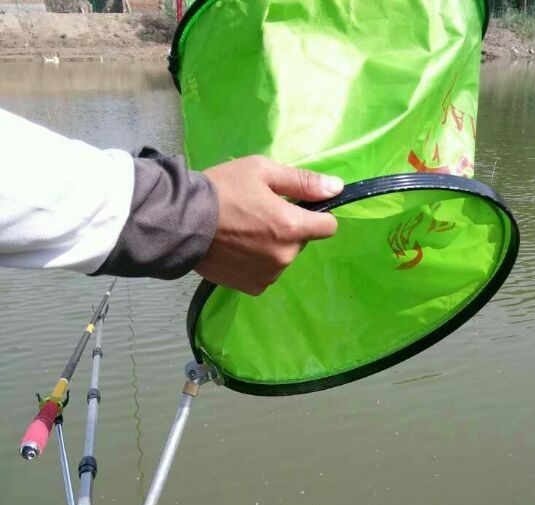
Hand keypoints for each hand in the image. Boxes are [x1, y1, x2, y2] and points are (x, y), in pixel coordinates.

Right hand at [195, 156, 343, 294]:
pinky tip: (237, 250)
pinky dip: (257, 263)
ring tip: (243, 232)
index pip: (328, 227)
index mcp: (293, 227)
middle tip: (258, 214)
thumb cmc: (222, 190)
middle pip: (301, 242)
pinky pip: (266, 274)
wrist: (182, 222)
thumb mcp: (262, 172)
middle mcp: (285, 256)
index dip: (316, 215)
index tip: (297, 207)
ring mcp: (269, 275)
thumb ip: (303, 182)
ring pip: (283, 258)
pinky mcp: (252, 287)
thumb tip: (337, 188)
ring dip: (272, 247)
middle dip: (288, 229)